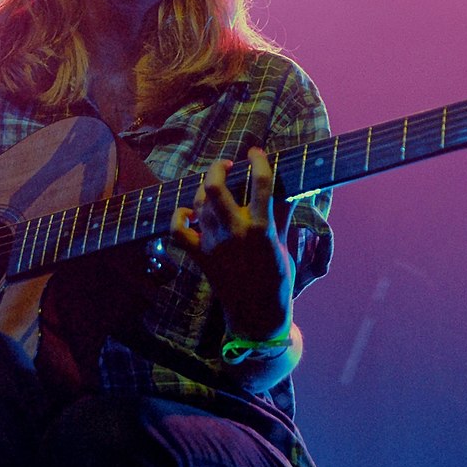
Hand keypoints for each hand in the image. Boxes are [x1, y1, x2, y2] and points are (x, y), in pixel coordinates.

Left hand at [171, 148, 295, 338]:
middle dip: (218, 168)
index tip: (256, 152)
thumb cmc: (277, 278)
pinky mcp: (201, 256)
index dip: (258, 161)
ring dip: (205, 189)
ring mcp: (214, 244)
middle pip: (213, 187)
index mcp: (262, 227)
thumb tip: (287, 187)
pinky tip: (189, 212)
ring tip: (215, 188)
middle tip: (227, 166)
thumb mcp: (284, 243)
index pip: (261, 183)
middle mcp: (235, 232)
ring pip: (199, 203)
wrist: (257, 313)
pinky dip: (180, 217)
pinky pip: (179, 232)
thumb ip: (282, 213)